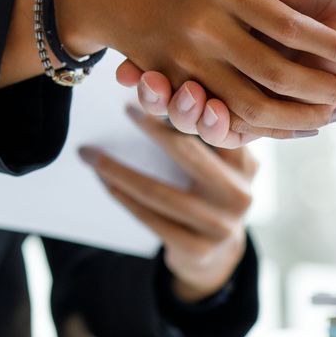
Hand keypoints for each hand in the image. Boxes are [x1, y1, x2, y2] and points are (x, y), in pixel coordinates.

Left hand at [80, 103, 257, 301]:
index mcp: (246, 164)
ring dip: (117, 168)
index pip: (214, 126)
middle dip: (150, 125)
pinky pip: (150, 218)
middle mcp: (240, 194)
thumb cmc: (209, 193)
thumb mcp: (219, 163)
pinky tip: (103, 181)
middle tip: (123, 107)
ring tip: (89, 153)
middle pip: (187, 153)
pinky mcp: (197, 249)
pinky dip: (123, 197)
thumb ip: (201, 130)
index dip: (182, 103)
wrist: (218, 254)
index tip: (151, 82)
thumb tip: (152, 88)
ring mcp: (221, 225)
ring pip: (157, 191)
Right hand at [119, 0, 335, 142]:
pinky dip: (230, 130)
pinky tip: (218, 116)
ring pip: (207, 117)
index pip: (163, 57)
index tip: (127, 73)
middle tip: (154, 89)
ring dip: (191, 118)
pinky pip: (244, 130)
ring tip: (190, 101)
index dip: (139, 72)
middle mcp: (230, 58)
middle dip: (161, 101)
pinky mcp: (279, 108)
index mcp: (214, 25)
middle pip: (179, 95)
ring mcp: (254, 85)